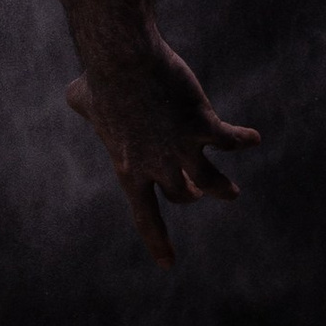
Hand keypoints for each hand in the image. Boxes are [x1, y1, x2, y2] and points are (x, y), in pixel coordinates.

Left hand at [66, 43, 260, 268]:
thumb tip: (73, 96)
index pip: (145, 216)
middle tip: (197, 191)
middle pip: (181, 194)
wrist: (124, 61)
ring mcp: (182, 148)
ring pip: (211, 181)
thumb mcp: (82, 98)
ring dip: (222, 188)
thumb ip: (82, 105)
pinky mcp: (203, 125)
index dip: (158, 242)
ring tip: (231, 192)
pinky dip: (243, 140)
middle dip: (191, 195)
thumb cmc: (102, 78)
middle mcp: (158, 167)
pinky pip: (230, 141)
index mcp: (129, 168)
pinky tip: (253, 138)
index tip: (168, 264)